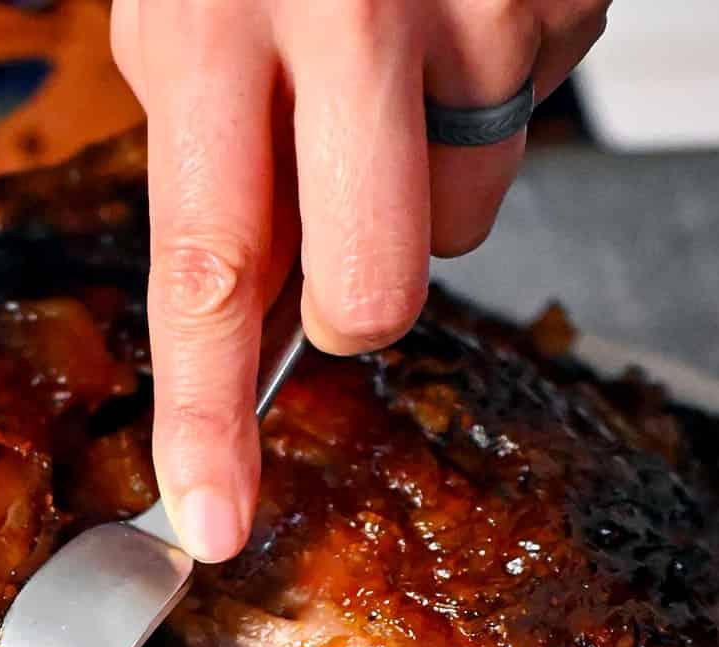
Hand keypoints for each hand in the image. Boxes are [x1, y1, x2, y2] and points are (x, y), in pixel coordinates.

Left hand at [111, 0, 609, 561]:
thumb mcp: (190, 13)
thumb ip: (215, 169)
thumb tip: (253, 328)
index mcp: (219, 21)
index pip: (204, 272)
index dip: (207, 420)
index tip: (209, 522)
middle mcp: (352, 18)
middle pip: (375, 292)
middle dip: (353, 301)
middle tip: (336, 220)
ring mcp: (476, 6)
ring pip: (464, 218)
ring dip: (425, 172)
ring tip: (397, 56)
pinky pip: (528, 125)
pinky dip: (488, 97)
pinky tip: (453, 16)